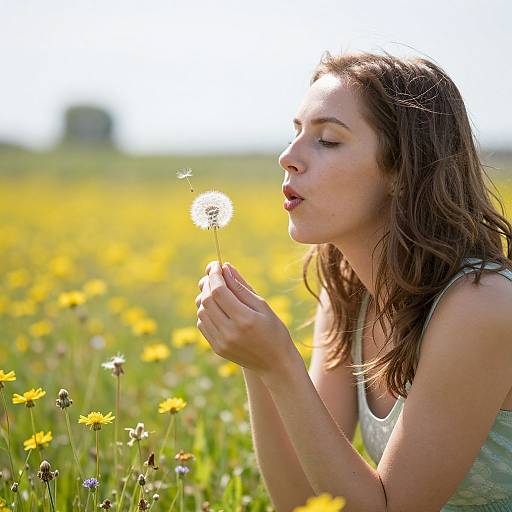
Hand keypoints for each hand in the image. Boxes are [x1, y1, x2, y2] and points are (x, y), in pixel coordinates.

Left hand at [195, 261, 301, 380]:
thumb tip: (225, 267)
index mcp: (245, 319)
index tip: (216, 264)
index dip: (215, 275)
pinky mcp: (217, 348)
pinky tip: (216, 307)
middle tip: (213, 274)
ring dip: (205, 297)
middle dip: (208, 283)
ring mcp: (221, 342)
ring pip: (201, 312)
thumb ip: (241, 286)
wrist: (275, 364)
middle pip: (207, 300)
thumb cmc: (274, 331)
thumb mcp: (263, 305)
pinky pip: (202, 324)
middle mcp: (230, 332)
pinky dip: (205, 311)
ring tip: (216, 290)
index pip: (219, 291)